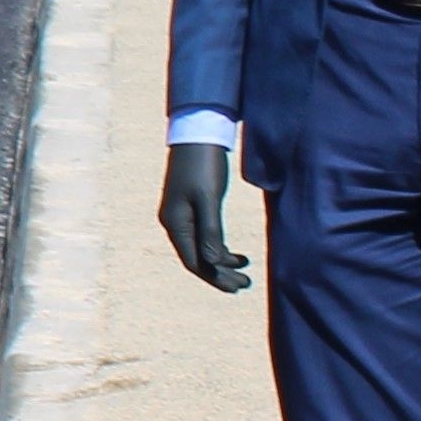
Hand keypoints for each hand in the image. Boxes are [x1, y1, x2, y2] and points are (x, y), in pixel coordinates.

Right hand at [161, 141, 251, 291]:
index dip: (215, 278)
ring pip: (201, 249)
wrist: (198, 133)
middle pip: (197, 259)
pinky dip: (219, 248)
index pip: (194, 262)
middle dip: (220, 275)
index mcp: (175, 223)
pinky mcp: (191, 207)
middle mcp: (174, 223)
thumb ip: (210, 232)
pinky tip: (236, 253)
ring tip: (245, 271)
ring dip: (222, 263)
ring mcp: (181, 215)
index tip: (238, 287)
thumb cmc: (204, 165)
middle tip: (246, 284)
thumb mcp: (209, 199)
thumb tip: (213, 263)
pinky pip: (204, 237)